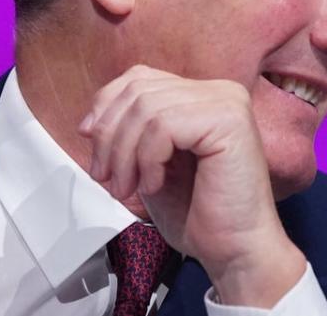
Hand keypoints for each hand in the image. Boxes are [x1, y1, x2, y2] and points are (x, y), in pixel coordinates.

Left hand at [79, 64, 305, 306]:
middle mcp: (220, 91)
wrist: (235, 249)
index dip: (107, 107)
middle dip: (110, 137)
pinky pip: (164, 126)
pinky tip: (155, 184)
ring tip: (128, 188)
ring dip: (125, 155)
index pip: (140, 77)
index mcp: (204, 95)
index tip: (92, 145)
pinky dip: (147, 159)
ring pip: (146, 108)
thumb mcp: (151, 163)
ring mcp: (227, 102)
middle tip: (107, 179)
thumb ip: (131, 133)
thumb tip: (92, 120)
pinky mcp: (228, 121)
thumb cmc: (199, 214)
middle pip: (139, 90)